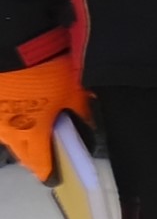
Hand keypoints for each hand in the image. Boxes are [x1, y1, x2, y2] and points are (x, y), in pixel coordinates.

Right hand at [0, 54, 74, 180]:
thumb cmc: (47, 71)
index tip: (55, 176)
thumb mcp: (72, 93)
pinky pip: (0, 117)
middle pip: (20, 152)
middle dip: (32, 152)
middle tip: (45, 146)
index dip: (49, 172)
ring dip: (18, 132)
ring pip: (7, 134)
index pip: (39, 165)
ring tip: (31, 123)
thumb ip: (79, 115)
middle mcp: (6, 131)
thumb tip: (87, 131)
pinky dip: (8, 115)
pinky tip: (17, 106)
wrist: (16, 42)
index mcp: (30, 134)